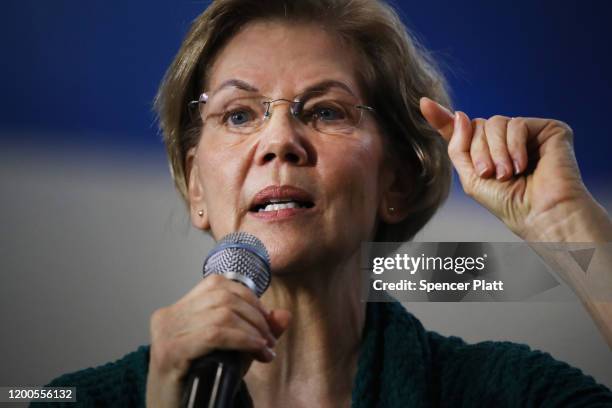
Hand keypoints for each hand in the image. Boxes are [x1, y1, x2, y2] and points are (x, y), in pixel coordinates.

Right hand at [146, 275, 290, 406]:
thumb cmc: (201, 383)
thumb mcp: (233, 352)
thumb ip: (257, 331)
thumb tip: (283, 315)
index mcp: (177, 310)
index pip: (216, 283)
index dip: (247, 297)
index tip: (264, 318)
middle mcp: (168, 317)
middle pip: (222, 297)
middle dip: (255, 315)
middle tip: (269, 338)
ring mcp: (167, 333)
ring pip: (222, 314)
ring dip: (253, 329)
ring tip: (264, 347)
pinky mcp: (171, 352)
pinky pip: (215, 334)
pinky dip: (242, 339)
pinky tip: (256, 349)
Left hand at [420, 97, 610, 240]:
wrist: (540, 213)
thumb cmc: (508, 203)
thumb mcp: (470, 177)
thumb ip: (458, 147)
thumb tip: (460, 115)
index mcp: (488, 151)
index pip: (463, 130)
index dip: (442, 117)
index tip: (424, 103)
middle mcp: (506, 139)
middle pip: (477, 125)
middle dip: (479, 152)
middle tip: (490, 174)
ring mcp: (527, 133)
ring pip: (495, 123)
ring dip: (495, 152)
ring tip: (506, 174)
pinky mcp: (547, 129)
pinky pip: (517, 124)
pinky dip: (515, 147)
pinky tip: (522, 166)